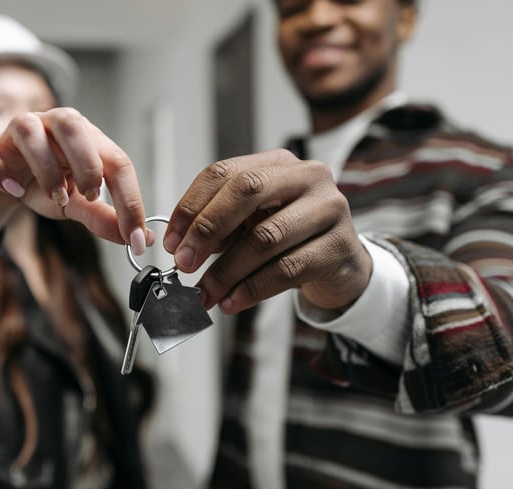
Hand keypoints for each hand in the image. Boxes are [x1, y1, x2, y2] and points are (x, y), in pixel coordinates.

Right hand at [0, 107, 147, 249]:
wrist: (2, 186)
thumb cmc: (45, 186)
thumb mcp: (77, 205)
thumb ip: (104, 218)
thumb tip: (139, 239)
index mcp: (84, 137)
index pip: (115, 159)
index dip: (129, 200)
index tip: (136, 238)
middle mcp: (50, 125)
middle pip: (72, 123)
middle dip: (87, 164)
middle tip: (91, 197)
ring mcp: (13, 130)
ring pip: (27, 128)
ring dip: (45, 167)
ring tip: (55, 197)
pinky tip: (12, 190)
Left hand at [163, 149, 371, 313]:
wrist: (341, 266)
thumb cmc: (291, 240)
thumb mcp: (252, 225)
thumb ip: (220, 228)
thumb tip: (181, 248)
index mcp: (278, 163)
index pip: (224, 173)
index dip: (191, 207)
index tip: (171, 241)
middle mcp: (307, 177)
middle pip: (247, 191)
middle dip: (207, 230)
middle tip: (184, 264)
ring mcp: (328, 209)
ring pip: (265, 237)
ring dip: (226, 271)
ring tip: (205, 293)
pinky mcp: (338, 246)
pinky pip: (286, 269)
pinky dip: (252, 289)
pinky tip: (232, 301)